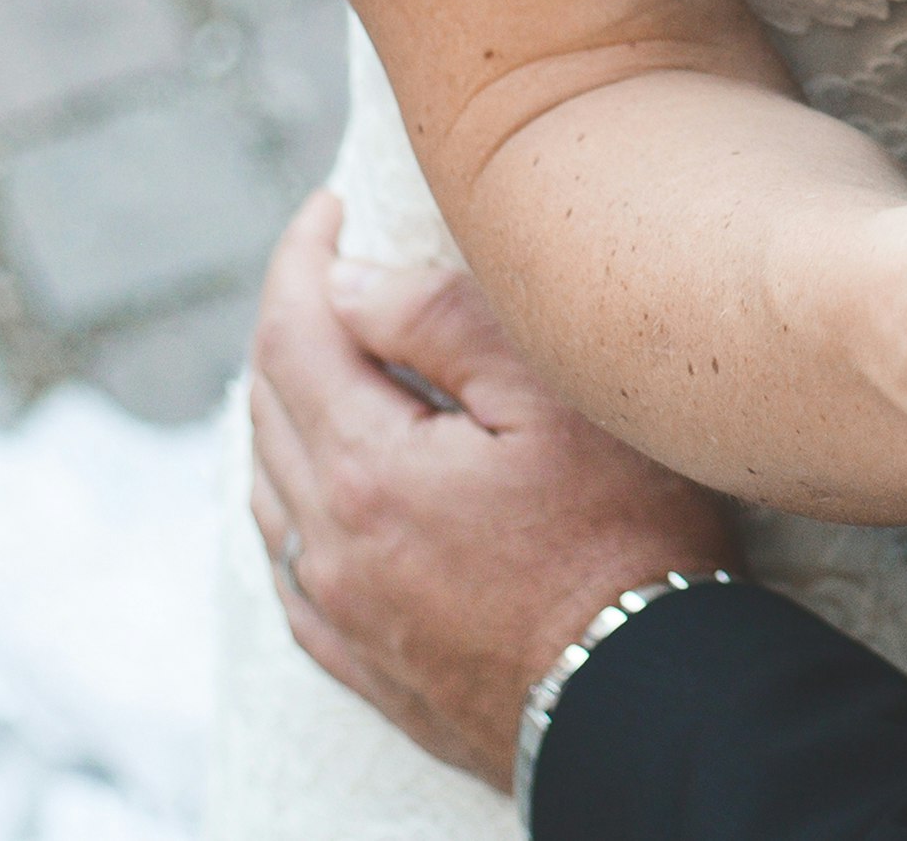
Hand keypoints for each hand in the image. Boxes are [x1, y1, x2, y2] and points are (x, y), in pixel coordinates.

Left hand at [248, 191, 743, 786]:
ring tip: (326, 357)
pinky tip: (319, 487)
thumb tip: (342, 280)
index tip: (326, 207)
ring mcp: (339, 612)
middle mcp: (327, 544)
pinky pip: (287, 564)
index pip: (293, 331)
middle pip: (269, 405)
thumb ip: (439, 324)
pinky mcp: (363, 661)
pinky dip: (288, 499)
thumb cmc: (624, 538)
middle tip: (334, 268)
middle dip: (292, 321)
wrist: (639, 699)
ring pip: (268, 486)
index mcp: (363, 469)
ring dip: (283, 407)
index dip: (300, 256)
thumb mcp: (553, 399)